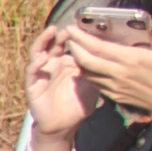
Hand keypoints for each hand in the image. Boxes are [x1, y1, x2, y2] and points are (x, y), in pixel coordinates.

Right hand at [22, 21, 92, 150]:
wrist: (64, 125)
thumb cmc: (79, 104)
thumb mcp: (94, 84)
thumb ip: (100, 71)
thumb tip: (120, 58)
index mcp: (67, 61)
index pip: (70, 43)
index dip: (75, 34)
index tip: (84, 25)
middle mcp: (53, 63)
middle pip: (54, 43)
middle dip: (61, 33)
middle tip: (70, 26)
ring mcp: (41, 72)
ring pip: (38, 51)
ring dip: (43, 40)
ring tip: (52, 31)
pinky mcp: (32, 84)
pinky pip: (31, 71)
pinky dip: (35, 64)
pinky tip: (42, 59)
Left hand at [65, 16, 151, 150]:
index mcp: (131, 59)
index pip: (98, 47)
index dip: (81, 38)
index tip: (71, 28)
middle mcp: (119, 73)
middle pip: (86, 61)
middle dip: (73, 48)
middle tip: (67, 37)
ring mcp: (115, 86)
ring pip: (87, 74)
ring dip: (77, 61)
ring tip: (73, 49)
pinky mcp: (115, 96)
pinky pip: (95, 83)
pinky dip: (87, 74)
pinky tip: (85, 66)